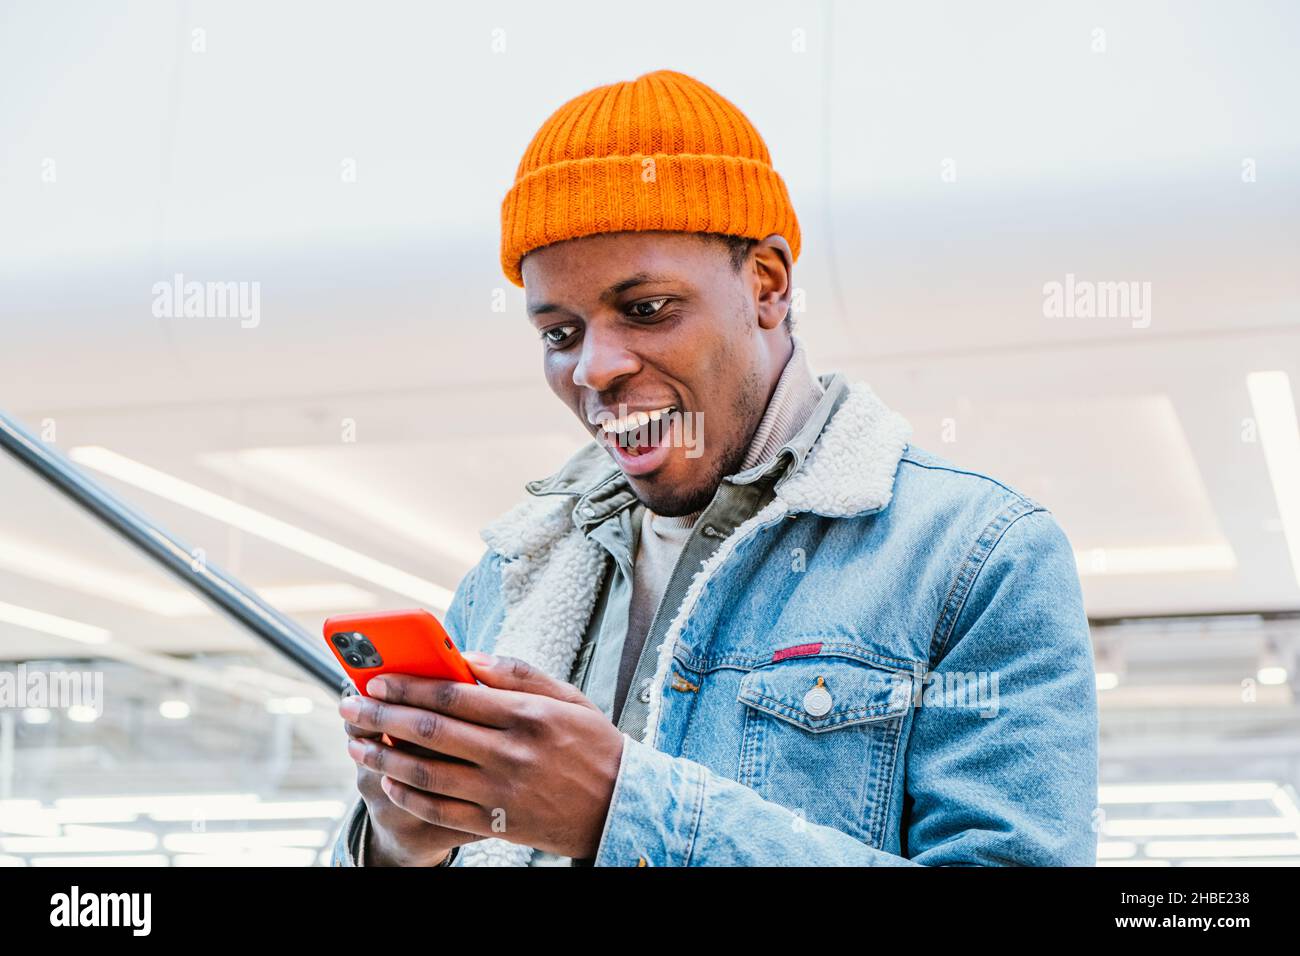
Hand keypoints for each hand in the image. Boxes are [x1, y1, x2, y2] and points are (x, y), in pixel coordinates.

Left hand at [338, 651, 625, 859]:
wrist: (620, 805)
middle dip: (380, 716)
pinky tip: (389, 779)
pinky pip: (440, 810)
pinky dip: (408, 795)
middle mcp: (510, 752)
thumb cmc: (592, 743)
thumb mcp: (565, 696)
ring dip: (382, 756)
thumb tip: (465, 657)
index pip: (452, 695)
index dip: (408, 686)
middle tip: (348, 703)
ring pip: (426, 773)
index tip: (377, 677)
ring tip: (355, 742)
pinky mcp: (497, 823)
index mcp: (526, 714)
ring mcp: (501, 791)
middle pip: (429, 732)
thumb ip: (516, 672)